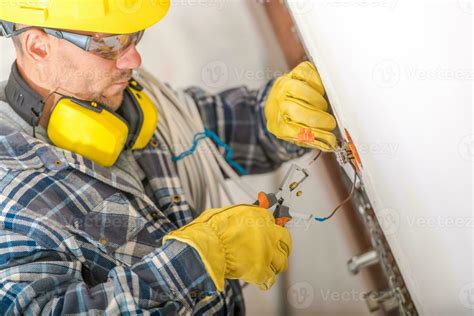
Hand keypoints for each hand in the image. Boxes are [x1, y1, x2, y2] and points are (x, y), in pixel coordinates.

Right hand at [163, 204, 290, 290]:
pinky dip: (265, 281)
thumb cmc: (210, 230)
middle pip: (285, 240)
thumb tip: (242, 217)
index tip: (270, 230)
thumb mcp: (226, 212)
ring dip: (274, 263)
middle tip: (274, 248)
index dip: (271, 227)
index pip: (274, 220)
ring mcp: (266, 253)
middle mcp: (267, 233)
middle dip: (280, 245)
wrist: (205, 248)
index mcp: (259, 216)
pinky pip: (270, 279)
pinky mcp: (261, 271)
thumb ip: (240, 215)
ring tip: (267, 265)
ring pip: (282, 261)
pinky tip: (261, 280)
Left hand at [265, 61, 336, 150]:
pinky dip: (317, 82)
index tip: (331, 138)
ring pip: (299, 90)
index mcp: (278, 126)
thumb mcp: (301, 136)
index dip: (316, 135)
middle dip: (317, 118)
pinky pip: (306, 73)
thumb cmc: (294, 121)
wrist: (282, 102)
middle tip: (329, 122)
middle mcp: (277, 105)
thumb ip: (315, 139)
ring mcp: (283, 87)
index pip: (295, 131)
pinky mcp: (292, 73)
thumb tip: (332, 143)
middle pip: (295, 110)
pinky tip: (321, 91)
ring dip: (316, 100)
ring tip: (323, 107)